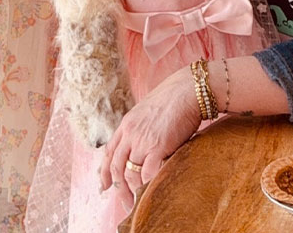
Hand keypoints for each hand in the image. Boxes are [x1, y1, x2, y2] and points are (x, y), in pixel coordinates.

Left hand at [99, 67, 200, 212]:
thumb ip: (142, 128)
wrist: (187, 89)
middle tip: (125, 202)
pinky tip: (153, 190)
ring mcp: (142, 140)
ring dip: (134, 191)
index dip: (105, 171)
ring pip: (130, 174)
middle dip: (118, 188)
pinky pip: (147, 173)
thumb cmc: (174, 98)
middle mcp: (130, 133)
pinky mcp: (157, 146)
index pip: (109, 152)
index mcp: (127, 124)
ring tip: (140, 201)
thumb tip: (145, 144)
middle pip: (116, 167)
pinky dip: (148, 185)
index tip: (104, 185)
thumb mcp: (149, 111)